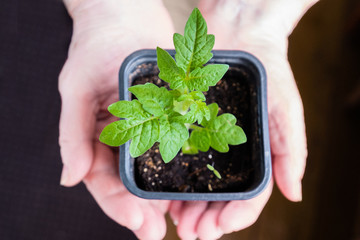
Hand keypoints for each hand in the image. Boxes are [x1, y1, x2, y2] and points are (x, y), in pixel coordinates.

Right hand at [58, 1, 173, 238]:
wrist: (125, 13)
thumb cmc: (95, 46)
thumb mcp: (77, 89)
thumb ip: (73, 134)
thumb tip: (70, 179)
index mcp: (96, 134)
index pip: (103, 180)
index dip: (118, 206)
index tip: (138, 226)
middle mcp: (121, 135)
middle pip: (129, 181)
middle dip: (142, 209)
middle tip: (157, 233)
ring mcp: (146, 125)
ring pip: (153, 168)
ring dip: (164, 195)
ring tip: (179, 219)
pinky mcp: (168, 112)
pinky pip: (174, 143)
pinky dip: (181, 165)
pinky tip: (193, 183)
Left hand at [169, 0, 316, 238]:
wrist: (241, 34)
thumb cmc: (269, 71)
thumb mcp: (285, 110)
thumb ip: (291, 151)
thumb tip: (294, 194)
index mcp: (257, 153)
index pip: (249, 197)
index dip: (234, 217)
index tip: (217, 229)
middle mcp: (232, 151)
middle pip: (220, 197)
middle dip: (206, 218)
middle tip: (191, 232)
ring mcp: (210, 140)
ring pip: (199, 184)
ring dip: (188, 206)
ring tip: (177, 221)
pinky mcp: (189, 125)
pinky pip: (180, 158)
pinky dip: (174, 180)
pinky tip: (165, 194)